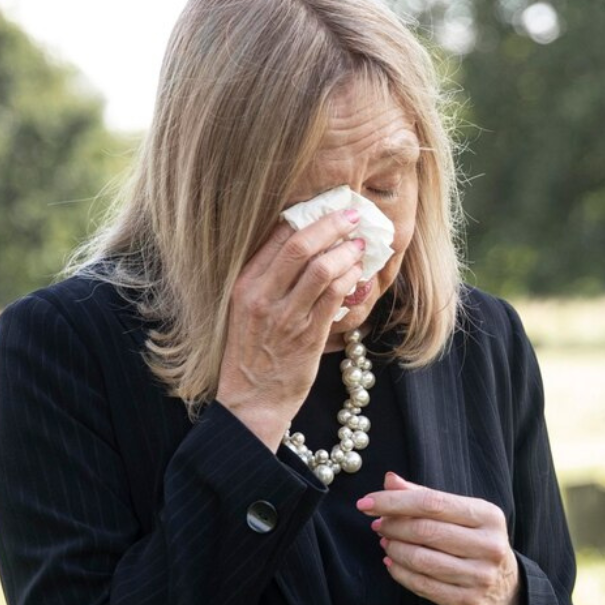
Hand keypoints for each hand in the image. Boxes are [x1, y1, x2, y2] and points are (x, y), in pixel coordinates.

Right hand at [215, 209, 366, 450]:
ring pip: (321, 269)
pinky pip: (334, 297)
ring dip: (346, 251)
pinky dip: (350, 280)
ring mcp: (286, 316)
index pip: (276, 237)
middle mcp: (262, 297)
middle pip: (300, 245)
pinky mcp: (308, 336)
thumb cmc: (254, 351)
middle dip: (331, 224)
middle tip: (353, 213)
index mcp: (245, 284)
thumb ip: (271, 278)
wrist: (251, 400)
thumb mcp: (250, 308)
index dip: (306, 215)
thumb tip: (308, 243)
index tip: (327, 204)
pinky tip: (357, 275)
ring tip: (360, 245)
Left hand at [359, 473, 522, 604]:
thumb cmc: (475, 543)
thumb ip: (425, 496)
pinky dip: (399, 572)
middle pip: (425, 530)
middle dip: (393, 525)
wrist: (505, 589)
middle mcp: (488, 545)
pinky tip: (391, 562)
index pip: (433, 502)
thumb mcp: (460, 515)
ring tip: (385, 541)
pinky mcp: (468, 601)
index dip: (395, 501)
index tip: (367, 502)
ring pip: (421, 559)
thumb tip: (390, 480)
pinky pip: (422, 585)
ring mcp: (480, 576)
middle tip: (377, 524)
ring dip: (394, 549)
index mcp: (488, 516)